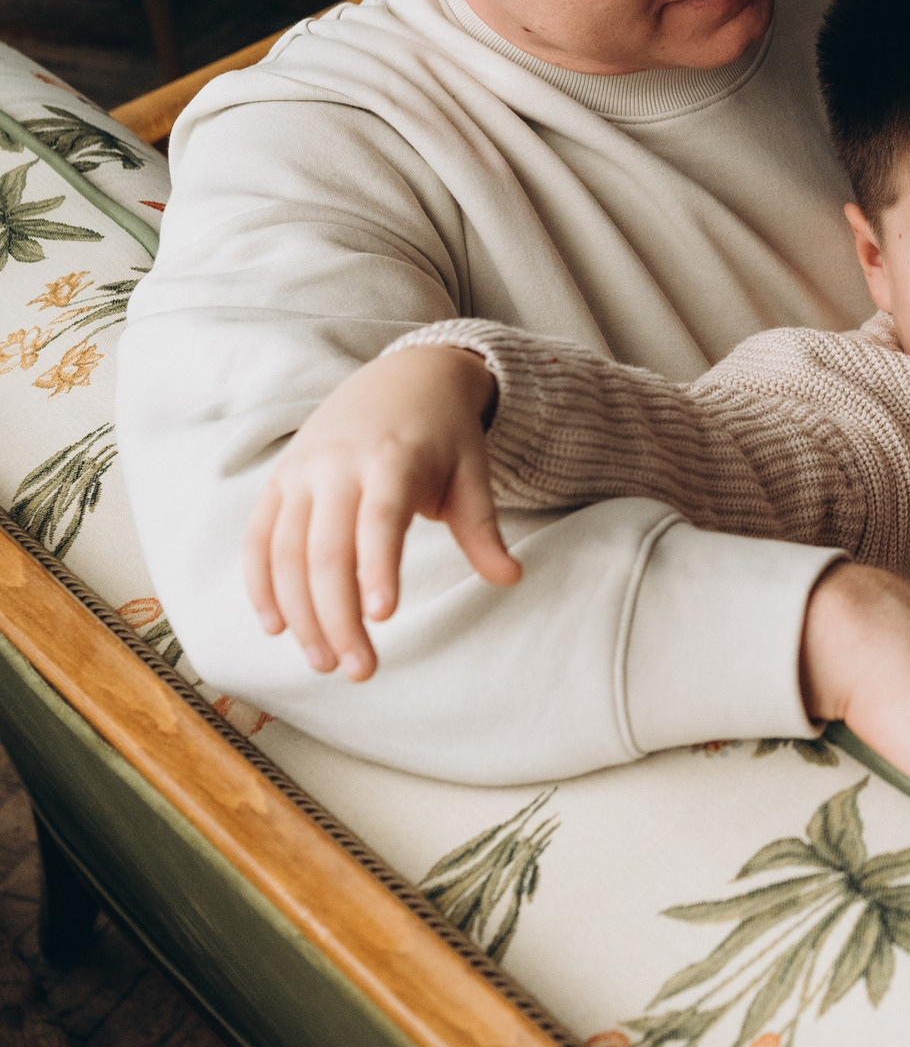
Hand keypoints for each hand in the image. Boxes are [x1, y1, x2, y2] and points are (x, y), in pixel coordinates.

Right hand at [244, 345, 516, 681]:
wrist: (403, 376)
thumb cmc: (444, 435)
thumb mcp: (472, 472)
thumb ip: (483, 529)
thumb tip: (512, 579)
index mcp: (392, 460)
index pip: (380, 520)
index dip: (377, 568)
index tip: (382, 617)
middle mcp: (337, 466)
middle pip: (326, 550)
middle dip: (337, 616)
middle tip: (358, 669)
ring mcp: (301, 473)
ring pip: (286, 552)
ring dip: (299, 613)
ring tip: (324, 662)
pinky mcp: (279, 481)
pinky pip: (259, 539)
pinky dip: (261, 584)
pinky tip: (277, 627)